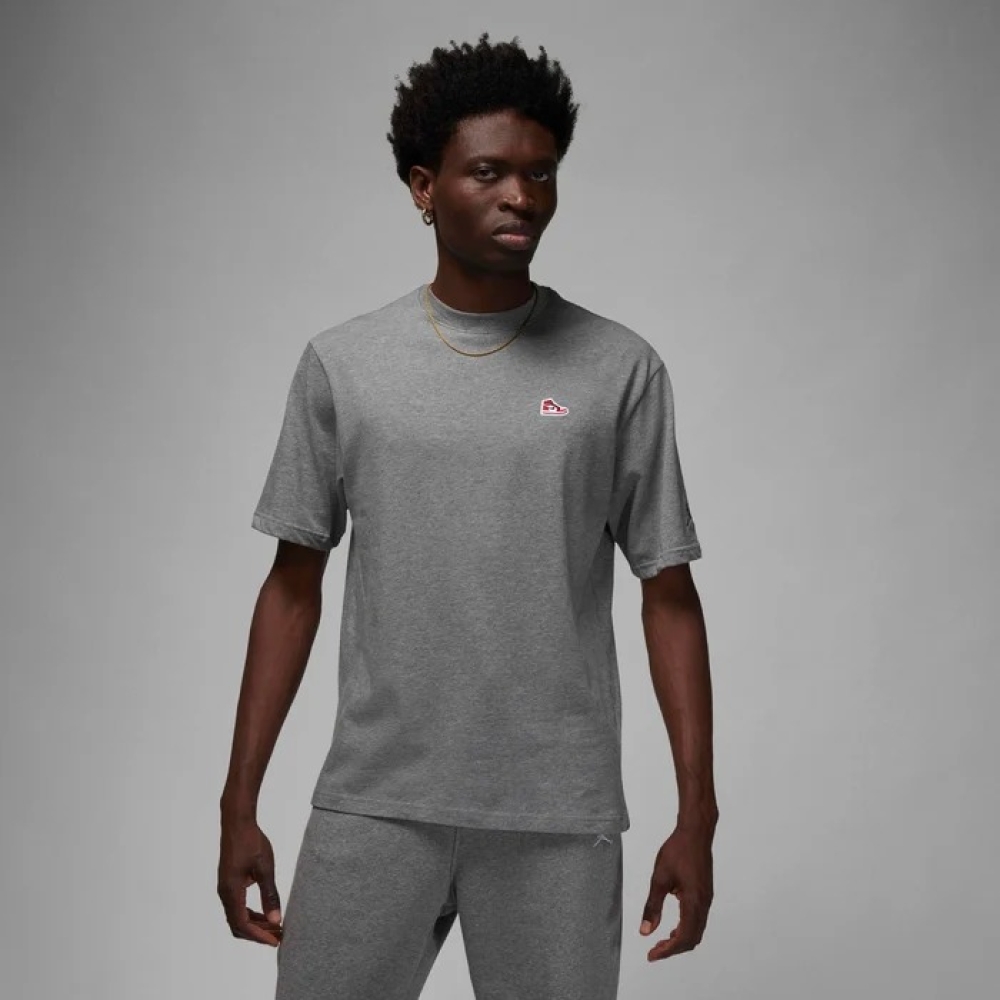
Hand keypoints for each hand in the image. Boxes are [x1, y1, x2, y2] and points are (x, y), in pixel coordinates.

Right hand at [217, 817, 283, 946]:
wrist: (237, 822)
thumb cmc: (251, 842)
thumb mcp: (265, 868)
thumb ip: (269, 895)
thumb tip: (275, 919)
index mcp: (231, 891)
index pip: (242, 924)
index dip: (259, 936)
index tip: (275, 941)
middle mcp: (225, 893)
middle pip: (238, 924)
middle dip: (257, 933)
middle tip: (278, 935)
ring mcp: (225, 888)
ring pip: (237, 916)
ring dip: (255, 924)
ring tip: (274, 926)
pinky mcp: (228, 883)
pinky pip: (237, 906)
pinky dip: (250, 914)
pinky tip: (265, 912)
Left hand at [639, 821, 713, 961]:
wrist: (696, 833)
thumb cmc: (677, 851)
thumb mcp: (659, 878)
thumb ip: (652, 906)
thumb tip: (646, 931)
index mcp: (693, 902)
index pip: (683, 937)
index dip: (667, 951)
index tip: (651, 955)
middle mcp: (704, 904)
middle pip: (692, 938)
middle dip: (673, 949)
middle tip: (654, 951)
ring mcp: (707, 899)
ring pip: (697, 930)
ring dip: (681, 940)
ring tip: (662, 942)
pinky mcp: (705, 893)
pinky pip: (699, 919)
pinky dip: (687, 929)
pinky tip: (674, 926)